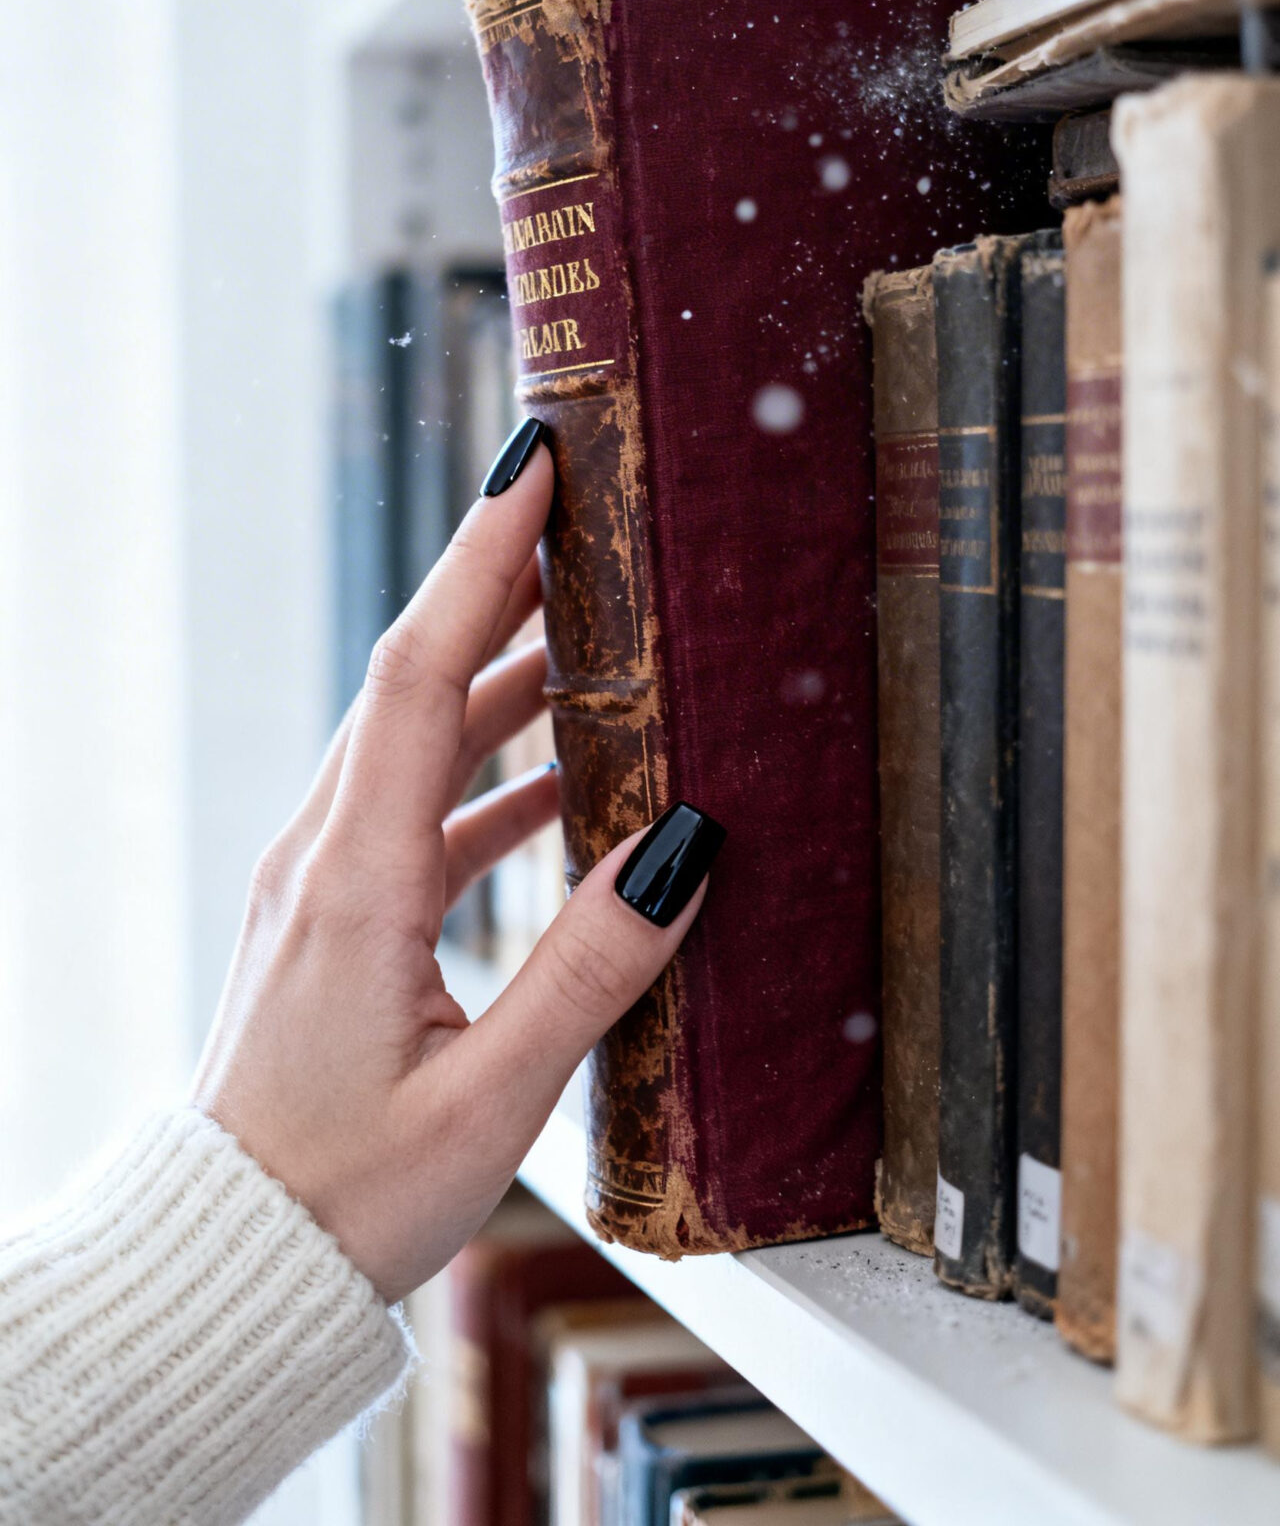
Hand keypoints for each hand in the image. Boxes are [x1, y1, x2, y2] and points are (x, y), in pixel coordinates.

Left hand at [191, 438, 707, 1303]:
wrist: (228, 1260)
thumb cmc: (346, 1194)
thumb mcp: (489, 1101)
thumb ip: (590, 972)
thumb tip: (686, 848)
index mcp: (358, 879)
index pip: (422, 672)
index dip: (482, 560)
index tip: (534, 467)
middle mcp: (326, 856)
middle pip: (416, 679)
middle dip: (497, 585)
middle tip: (582, 514)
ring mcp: (321, 884)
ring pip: (415, 740)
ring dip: (499, 678)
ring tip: (592, 632)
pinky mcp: (332, 919)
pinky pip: (415, 809)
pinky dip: (487, 774)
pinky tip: (561, 787)